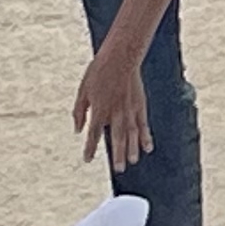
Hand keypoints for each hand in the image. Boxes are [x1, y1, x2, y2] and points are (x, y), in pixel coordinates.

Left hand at [73, 41, 153, 171]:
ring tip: (131, 162)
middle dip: (117, 154)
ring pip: (132, 134)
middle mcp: (115, 113)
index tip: (88, 159)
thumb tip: (77, 129)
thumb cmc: (99, 71)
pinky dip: (145, 136)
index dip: (90, 148)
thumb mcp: (83, 90)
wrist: (121, 56)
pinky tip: (147, 147)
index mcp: (99, 109)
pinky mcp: (140, 105)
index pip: (94, 134)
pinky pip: (143, 124)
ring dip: (132, 149)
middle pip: (117, 138)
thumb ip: (79, 111)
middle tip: (118, 169)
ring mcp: (129, 109)